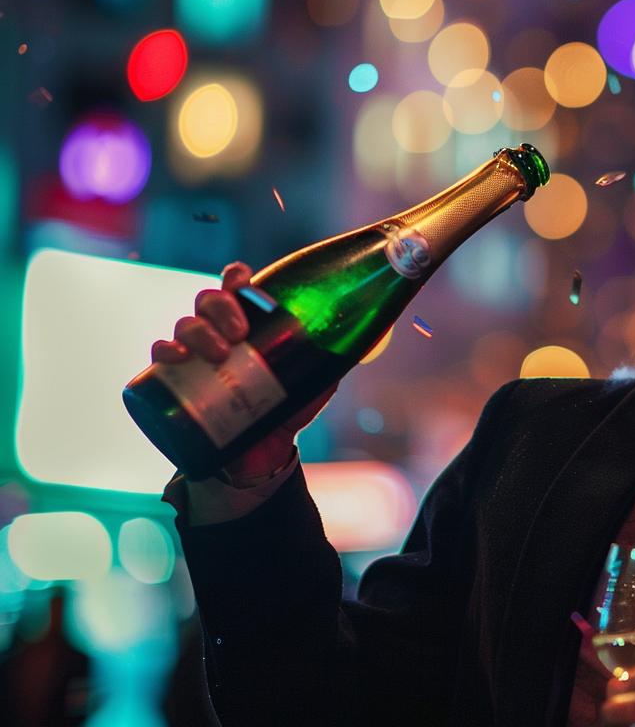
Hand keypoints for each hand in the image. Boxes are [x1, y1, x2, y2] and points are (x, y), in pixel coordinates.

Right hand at [150, 261, 336, 479]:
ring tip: (220, 351)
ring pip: (186, 325)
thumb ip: (338, 353)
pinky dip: (165, 351)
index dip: (236, 278)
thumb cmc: (289, 406)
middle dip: (219, 308)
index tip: (244, 285)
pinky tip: (174, 357)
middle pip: (209, 301)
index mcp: (250, 322)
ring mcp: (197, 355)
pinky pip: (161, 356)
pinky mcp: (177, 382)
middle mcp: (220, 332)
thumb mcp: (318, 377)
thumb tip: (376, 329)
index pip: (237, 286)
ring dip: (197, 330)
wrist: (264, 453)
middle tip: (239, 332)